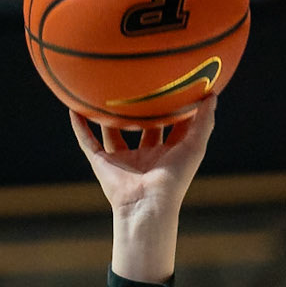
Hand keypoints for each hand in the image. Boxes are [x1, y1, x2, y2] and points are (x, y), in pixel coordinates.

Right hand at [69, 101, 216, 283]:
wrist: (148, 204)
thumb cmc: (174, 179)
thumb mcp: (194, 147)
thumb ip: (203, 122)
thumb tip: (212, 94)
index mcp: (164, 153)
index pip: (167, 126)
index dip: (169, 108)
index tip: (169, 84)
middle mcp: (142, 155)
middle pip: (139, 127)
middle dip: (137, 109)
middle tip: (135, 82)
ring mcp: (121, 160)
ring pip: (111, 132)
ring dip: (105, 115)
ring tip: (99, 91)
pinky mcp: (102, 163)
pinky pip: (87, 142)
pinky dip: (79, 127)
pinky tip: (73, 108)